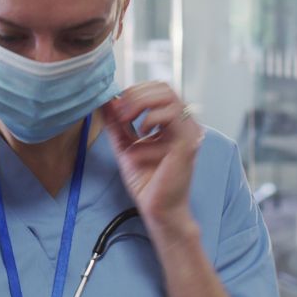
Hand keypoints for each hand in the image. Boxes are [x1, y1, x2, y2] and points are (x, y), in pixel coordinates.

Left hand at [102, 82, 203, 228]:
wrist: (157, 208)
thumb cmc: (146, 180)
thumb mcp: (125, 145)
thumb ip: (117, 123)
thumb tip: (106, 100)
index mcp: (174, 122)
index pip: (159, 89)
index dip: (135, 91)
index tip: (115, 106)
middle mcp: (186, 124)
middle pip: (164, 88)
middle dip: (135, 95)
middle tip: (118, 112)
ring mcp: (190, 132)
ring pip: (168, 97)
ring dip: (140, 104)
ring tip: (125, 120)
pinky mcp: (187, 143)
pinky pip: (170, 117)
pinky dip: (150, 120)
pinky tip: (140, 135)